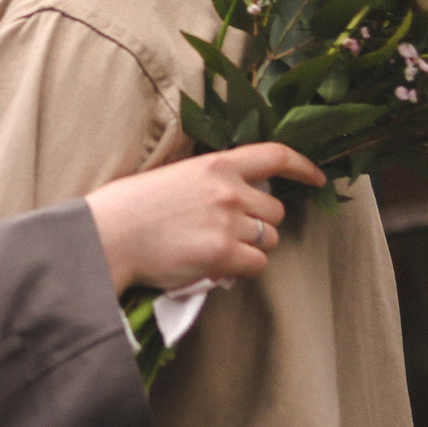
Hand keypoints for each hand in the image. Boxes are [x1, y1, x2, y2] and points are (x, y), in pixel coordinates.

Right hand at [84, 142, 323, 293]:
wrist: (108, 234)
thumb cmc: (130, 207)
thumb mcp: (174, 177)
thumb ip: (209, 182)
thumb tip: (237, 199)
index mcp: (216, 163)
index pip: (275, 155)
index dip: (304, 167)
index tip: (319, 179)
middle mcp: (230, 189)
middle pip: (275, 210)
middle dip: (259, 224)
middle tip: (228, 234)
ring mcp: (229, 221)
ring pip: (268, 240)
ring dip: (250, 248)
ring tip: (215, 250)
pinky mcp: (224, 253)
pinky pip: (256, 266)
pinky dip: (241, 271)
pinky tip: (214, 267)